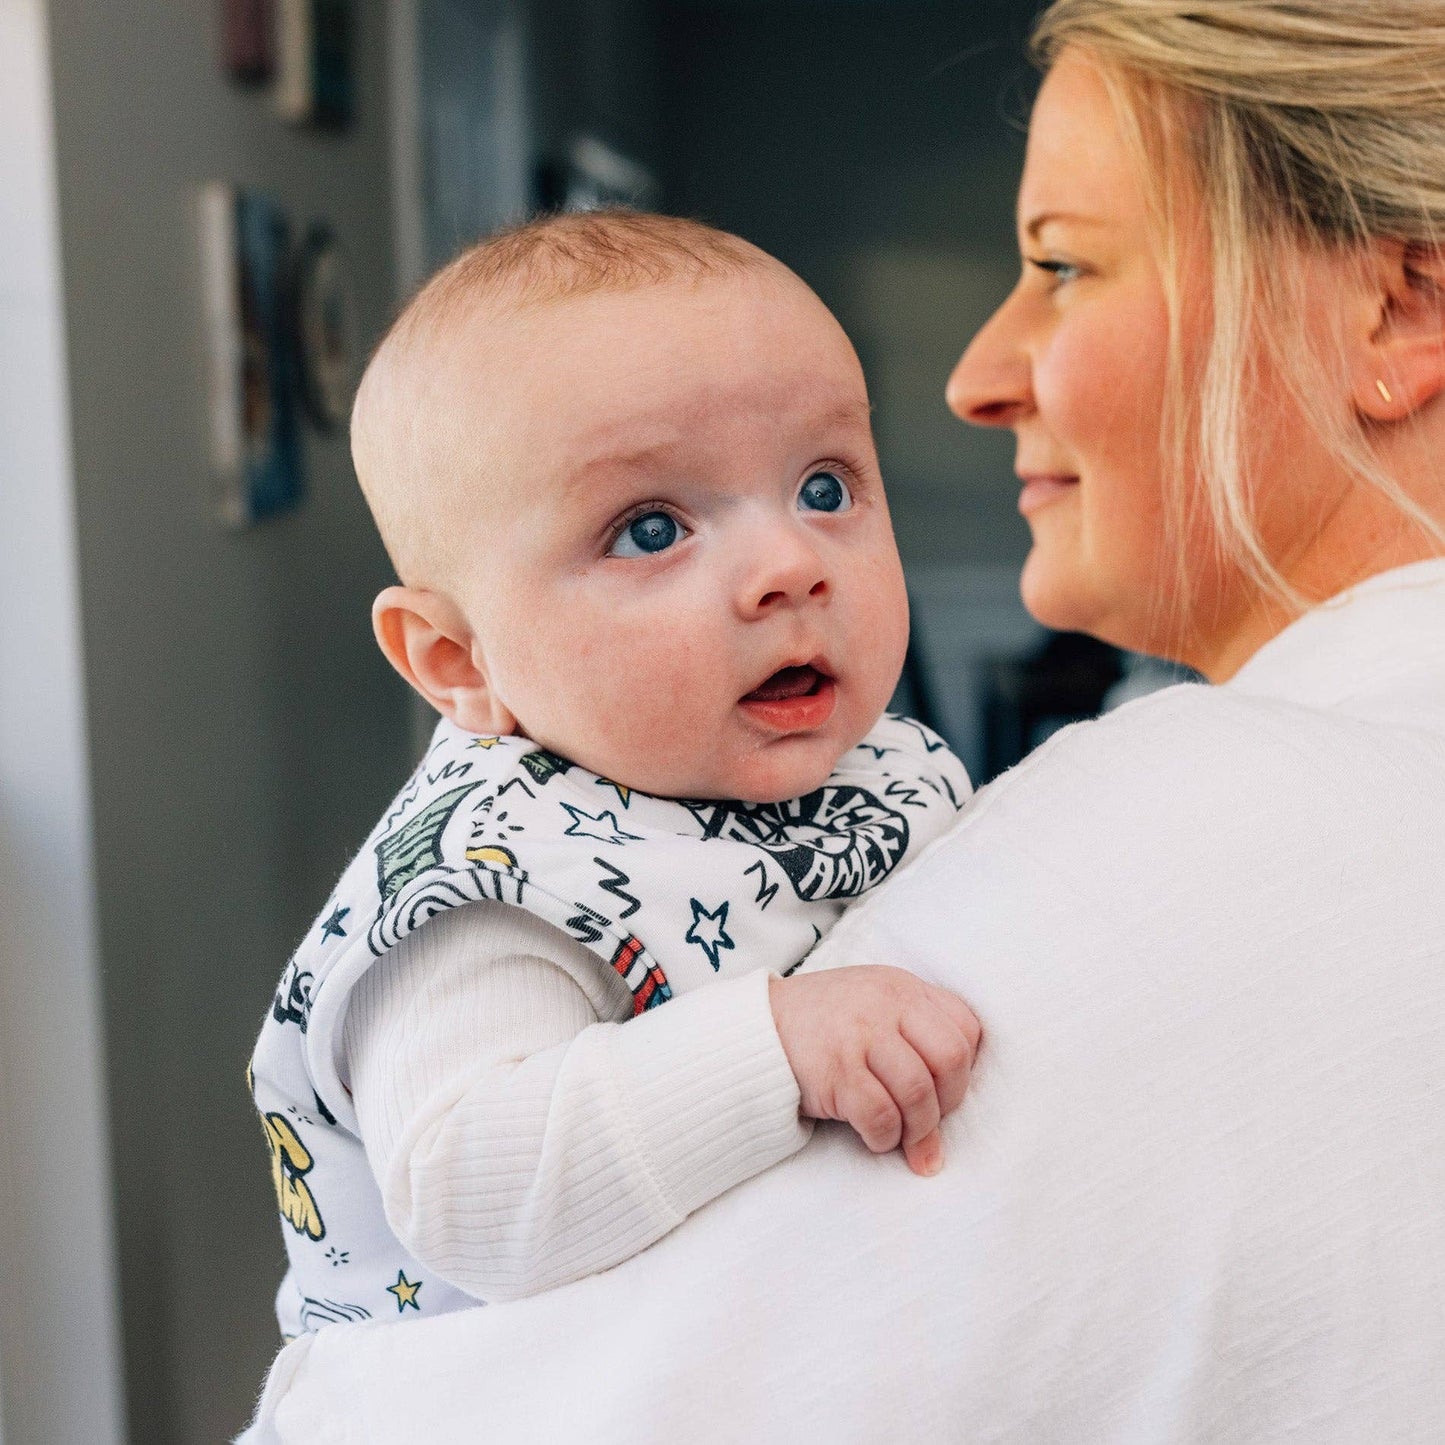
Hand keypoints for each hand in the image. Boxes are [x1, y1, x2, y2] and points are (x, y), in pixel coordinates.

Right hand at [768, 966, 981, 1176]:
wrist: (755, 1030)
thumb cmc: (825, 1024)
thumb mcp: (874, 1004)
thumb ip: (916, 1031)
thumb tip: (955, 1098)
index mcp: (902, 987)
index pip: (966, 1028)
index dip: (965, 1069)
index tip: (943, 1090)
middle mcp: (885, 1004)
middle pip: (951, 1059)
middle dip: (948, 1104)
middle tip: (929, 1123)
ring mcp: (859, 1036)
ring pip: (918, 1092)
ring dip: (918, 1129)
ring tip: (904, 1139)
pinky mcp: (835, 1071)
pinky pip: (881, 1116)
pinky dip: (885, 1137)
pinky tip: (875, 1137)